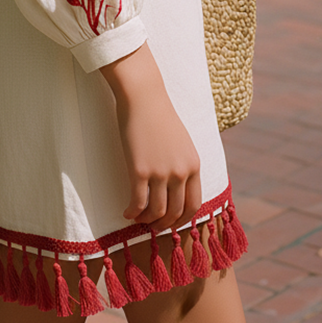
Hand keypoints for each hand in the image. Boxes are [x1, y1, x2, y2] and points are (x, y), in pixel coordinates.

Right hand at [100, 44, 201, 230]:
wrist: (144, 97)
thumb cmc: (159, 115)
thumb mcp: (182, 141)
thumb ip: (183, 163)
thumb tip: (176, 186)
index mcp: (193, 165)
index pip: (194, 205)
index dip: (182, 220)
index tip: (171, 222)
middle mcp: (180, 172)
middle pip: (175, 212)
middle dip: (163, 224)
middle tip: (152, 225)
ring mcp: (161, 172)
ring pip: (157, 211)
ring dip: (147, 220)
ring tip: (138, 218)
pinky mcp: (140, 170)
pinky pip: (138, 203)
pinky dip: (132, 212)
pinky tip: (126, 212)